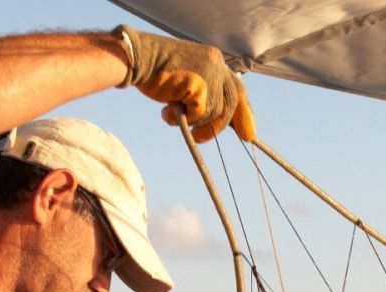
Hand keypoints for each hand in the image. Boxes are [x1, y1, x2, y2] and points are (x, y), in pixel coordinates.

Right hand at [117, 25, 256, 141]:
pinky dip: (184, 119)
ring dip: (196, 122)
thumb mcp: (187, 79)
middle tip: (241, 139)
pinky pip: (200, 114)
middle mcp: (216, 64)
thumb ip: (204, 92)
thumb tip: (218, 118)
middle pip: (232, 101)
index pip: (236, 87)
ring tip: (174, 116)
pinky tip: (167, 112)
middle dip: (233, 123)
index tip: (248, 132)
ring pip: (214, 111)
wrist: (136, 58)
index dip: (244, 111)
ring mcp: (210, 74)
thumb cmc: (156, 72)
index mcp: (214, 59)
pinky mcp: (200, 85)